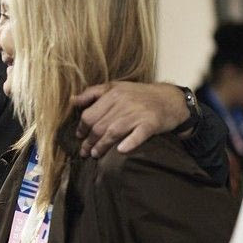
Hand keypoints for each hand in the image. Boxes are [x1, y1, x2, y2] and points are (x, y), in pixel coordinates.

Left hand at [71, 82, 187, 157]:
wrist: (170, 99)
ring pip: (114, 132)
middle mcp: (124, 102)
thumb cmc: (139, 95)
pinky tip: (121, 151)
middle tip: (85, 152)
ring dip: (102, 146)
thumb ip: (93, 93)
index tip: (79, 136)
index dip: (82, 128)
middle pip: (99, 126)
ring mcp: (138, 113)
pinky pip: (138, 135)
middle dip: (89, 141)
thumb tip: (72, 100)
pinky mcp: (151, 123)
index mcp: (113, 93)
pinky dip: (129, 143)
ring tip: (95, 155)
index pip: (89, 114)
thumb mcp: (116, 87)